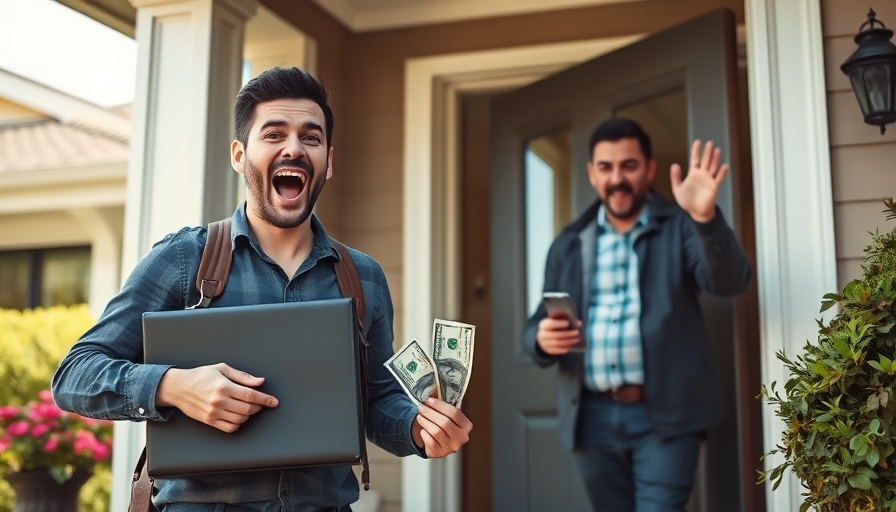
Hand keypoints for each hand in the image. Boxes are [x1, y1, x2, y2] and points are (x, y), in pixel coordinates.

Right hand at [156, 363, 278, 432]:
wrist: (178, 387)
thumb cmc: (201, 375)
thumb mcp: (222, 369)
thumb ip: (242, 376)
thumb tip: (260, 381)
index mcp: (223, 386)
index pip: (250, 395)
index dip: (265, 399)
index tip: (273, 401)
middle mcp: (219, 401)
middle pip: (247, 409)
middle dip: (258, 406)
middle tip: (261, 402)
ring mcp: (213, 413)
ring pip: (240, 419)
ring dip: (249, 415)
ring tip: (249, 407)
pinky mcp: (209, 420)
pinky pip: (229, 428)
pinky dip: (238, 424)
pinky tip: (239, 416)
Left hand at [411, 398, 472, 457]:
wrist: (437, 441)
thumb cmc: (443, 424)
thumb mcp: (446, 414)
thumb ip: (443, 405)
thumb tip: (432, 392)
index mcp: (466, 426)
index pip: (455, 413)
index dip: (440, 405)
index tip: (429, 400)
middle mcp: (462, 437)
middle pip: (445, 422)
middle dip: (431, 413)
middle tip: (421, 407)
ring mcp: (451, 447)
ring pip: (436, 432)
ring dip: (425, 422)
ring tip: (420, 416)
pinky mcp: (440, 453)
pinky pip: (430, 442)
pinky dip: (425, 435)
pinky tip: (423, 431)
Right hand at [536, 316, 581, 354]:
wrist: (545, 336)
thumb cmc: (554, 326)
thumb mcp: (557, 321)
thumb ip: (567, 321)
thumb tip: (578, 324)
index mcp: (543, 325)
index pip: (550, 324)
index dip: (558, 324)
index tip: (568, 323)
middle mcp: (542, 334)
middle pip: (555, 335)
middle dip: (567, 334)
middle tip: (577, 332)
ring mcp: (544, 343)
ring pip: (557, 343)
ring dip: (568, 341)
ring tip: (577, 339)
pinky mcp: (548, 350)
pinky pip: (556, 350)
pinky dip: (564, 348)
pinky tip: (571, 346)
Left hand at [670, 140, 727, 222]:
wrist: (695, 212)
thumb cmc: (687, 201)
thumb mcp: (677, 189)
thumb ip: (675, 177)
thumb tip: (674, 164)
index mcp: (693, 174)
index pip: (695, 159)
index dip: (696, 151)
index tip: (697, 142)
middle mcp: (702, 175)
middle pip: (705, 161)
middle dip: (707, 152)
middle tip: (709, 142)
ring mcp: (709, 180)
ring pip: (713, 167)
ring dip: (715, 159)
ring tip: (717, 149)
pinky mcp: (715, 187)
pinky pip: (719, 178)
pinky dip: (722, 173)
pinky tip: (724, 166)